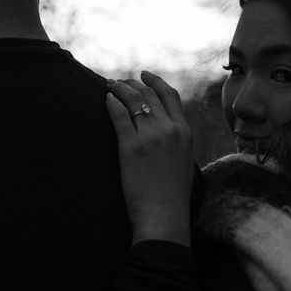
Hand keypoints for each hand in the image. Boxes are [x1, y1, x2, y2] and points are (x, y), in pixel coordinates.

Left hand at [106, 71, 193, 246]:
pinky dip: (111, 103)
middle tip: (120, 81)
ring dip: (120, 89)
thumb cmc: (172, 194)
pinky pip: (119, 115)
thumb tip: (165, 127)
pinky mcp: (130, 147)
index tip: (144, 75)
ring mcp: (150, 137)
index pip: (170, 95)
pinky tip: (106, 100)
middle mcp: (169, 129)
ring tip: (109, 85)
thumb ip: (177, 140)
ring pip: (133, 100)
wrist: (164, 214)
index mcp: (184, 132)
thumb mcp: (184, 160)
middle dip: (133, 83)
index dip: (155, 81)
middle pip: (149, 94)